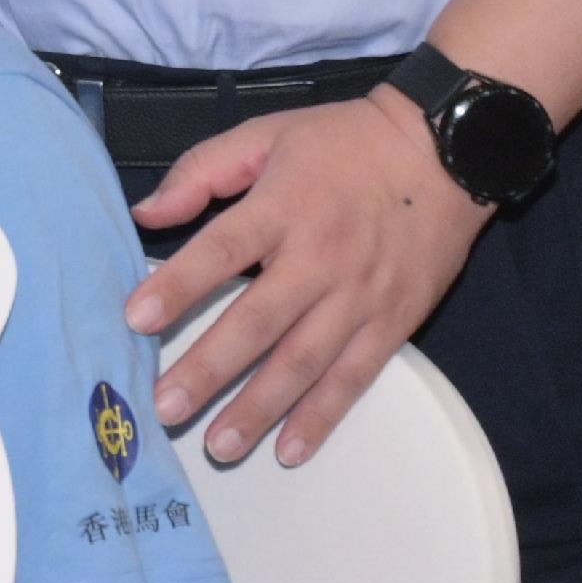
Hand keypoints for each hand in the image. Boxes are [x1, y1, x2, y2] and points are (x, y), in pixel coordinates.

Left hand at [120, 90, 493, 468]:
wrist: (444, 153)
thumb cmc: (345, 143)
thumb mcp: (267, 134)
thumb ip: (201, 171)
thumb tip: (145, 214)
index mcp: (283, 207)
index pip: (222, 251)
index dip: (179, 286)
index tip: (137, 320)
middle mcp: (320, 258)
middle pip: (257, 322)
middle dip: (208, 369)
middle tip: (165, 407)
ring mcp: (359, 297)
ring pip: (302, 363)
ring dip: (258, 408)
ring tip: (219, 445)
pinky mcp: (393, 323)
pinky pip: (352, 377)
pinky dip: (322, 417)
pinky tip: (290, 448)